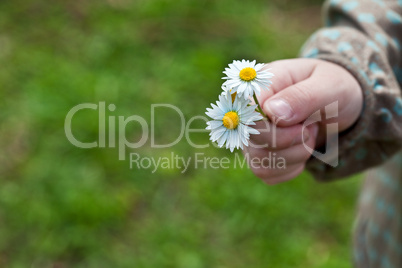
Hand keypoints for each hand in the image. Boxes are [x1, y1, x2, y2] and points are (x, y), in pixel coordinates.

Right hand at [245, 58, 362, 184]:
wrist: (341, 104)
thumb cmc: (334, 87)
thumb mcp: (330, 85)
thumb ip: (302, 96)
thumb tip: (272, 112)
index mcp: (260, 85)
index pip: (246, 113)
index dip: (272, 127)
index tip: (301, 124)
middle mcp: (249, 111)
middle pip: (252, 141)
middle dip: (290, 142)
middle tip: (311, 127)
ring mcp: (252, 135)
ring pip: (259, 162)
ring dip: (294, 157)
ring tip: (308, 135)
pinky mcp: (260, 155)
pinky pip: (267, 174)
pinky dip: (291, 168)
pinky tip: (302, 149)